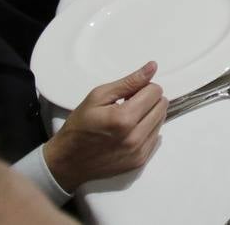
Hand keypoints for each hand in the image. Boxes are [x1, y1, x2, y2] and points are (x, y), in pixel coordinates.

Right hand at [42, 62, 166, 192]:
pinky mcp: (140, 161)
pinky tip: (129, 131)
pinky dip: (147, 130)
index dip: (143, 88)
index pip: (155, 91)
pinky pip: (156, 137)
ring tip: (127, 118)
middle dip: (148, 100)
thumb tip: (152, 67)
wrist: (68, 161)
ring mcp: (139, 152)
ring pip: (161, 120)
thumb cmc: (80, 126)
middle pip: (162, 105)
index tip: (129, 94)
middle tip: (129, 104)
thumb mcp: (98, 96)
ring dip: (149, 115)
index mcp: (124, 118)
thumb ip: (129, 82)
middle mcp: (135, 137)